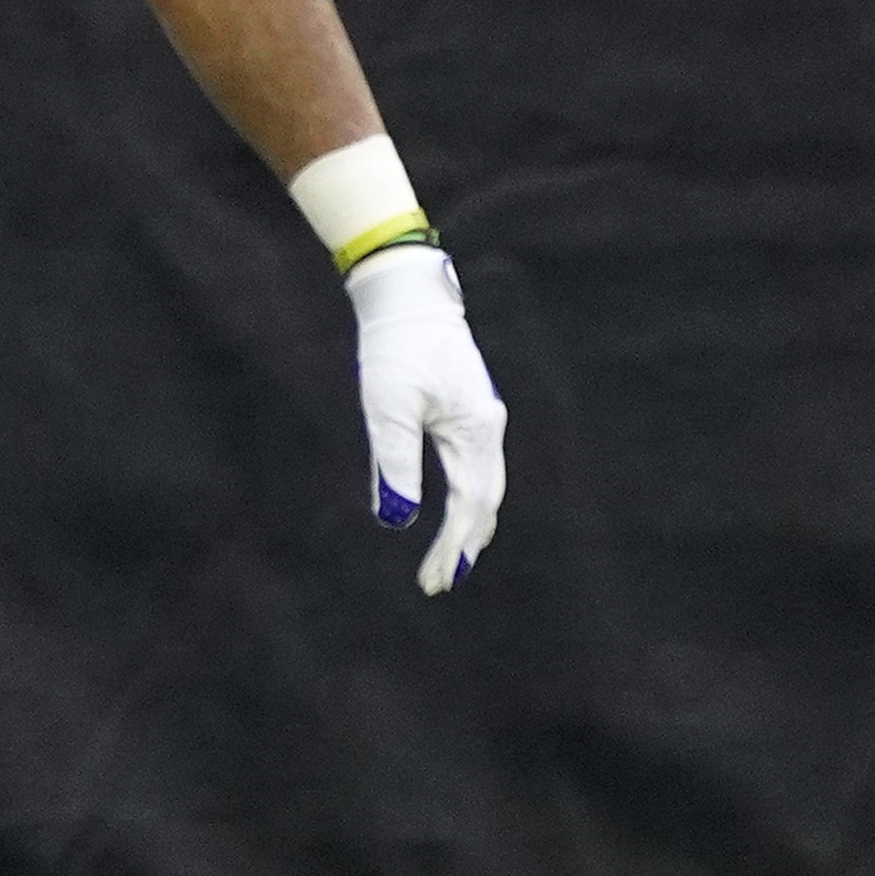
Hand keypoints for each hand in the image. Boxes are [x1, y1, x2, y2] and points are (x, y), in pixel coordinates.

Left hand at [347, 246, 506, 594]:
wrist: (408, 293)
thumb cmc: (396, 347)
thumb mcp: (387, 407)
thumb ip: (393, 462)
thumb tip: (395, 518)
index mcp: (476, 433)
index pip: (468, 507)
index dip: (452, 548)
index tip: (434, 581)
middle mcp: (487, 429)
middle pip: (484, 503)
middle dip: (464, 545)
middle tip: (440, 581)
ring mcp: (481, 418)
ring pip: (484, 486)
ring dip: (468, 525)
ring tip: (452, 560)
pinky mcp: (467, 409)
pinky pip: (475, 466)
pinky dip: (467, 497)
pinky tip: (454, 510)